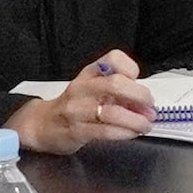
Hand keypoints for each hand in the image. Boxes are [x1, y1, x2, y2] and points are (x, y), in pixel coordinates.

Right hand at [15, 53, 152, 155]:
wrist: (43, 124)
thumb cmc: (75, 105)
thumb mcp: (93, 89)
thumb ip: (119, 92)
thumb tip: (146, 104)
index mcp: (90, 73)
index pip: (113, 58)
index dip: (129, 67)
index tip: (138, 79)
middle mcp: (84, 88)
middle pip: (116, 84)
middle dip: (140, 96)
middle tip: (150, 107)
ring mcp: (78, 109)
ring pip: (113, 112)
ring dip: (136, 120)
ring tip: (145, 124)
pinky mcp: (77, 130)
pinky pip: (105, 131)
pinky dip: (124, 133)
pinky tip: (132, 133)